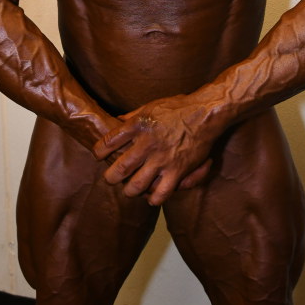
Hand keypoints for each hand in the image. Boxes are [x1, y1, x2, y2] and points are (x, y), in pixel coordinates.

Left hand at [92, 95, 218, 204]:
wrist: (205, 112)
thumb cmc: (178, 107)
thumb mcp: (151, 105)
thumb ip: (132, 115)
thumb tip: (116, 119)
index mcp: (138, 125)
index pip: (108, 142)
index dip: (99, 152)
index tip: (98, 156)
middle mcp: (146, 144)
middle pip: (119, 168)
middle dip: (110, 178)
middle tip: (110, 179)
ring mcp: (161, 159)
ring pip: (136, 185)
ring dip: (129, 191)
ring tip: (129, 190)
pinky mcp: (177, 170)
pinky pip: (161, 193)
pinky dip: (153, 199)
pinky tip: (151, 197)